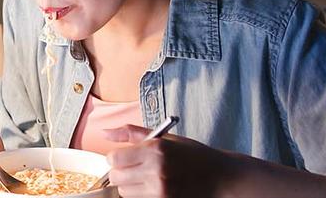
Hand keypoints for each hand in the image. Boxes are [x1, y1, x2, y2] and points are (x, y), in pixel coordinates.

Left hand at [103, 124, 225, 197]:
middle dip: (122, 172)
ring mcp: (160, 190)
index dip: (117, 157)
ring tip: (148, 177)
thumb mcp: (164, 138)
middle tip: (136, 167)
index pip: (113, 159)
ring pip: (125, 192)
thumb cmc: (192, 155)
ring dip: (131, 185)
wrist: (220, 177)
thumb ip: (131, 134)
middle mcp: (156, 171)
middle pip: (116, 177)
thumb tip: (105, 132)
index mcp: (155, 150)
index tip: (125, 156)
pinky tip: (156, 186)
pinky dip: (142, 194)